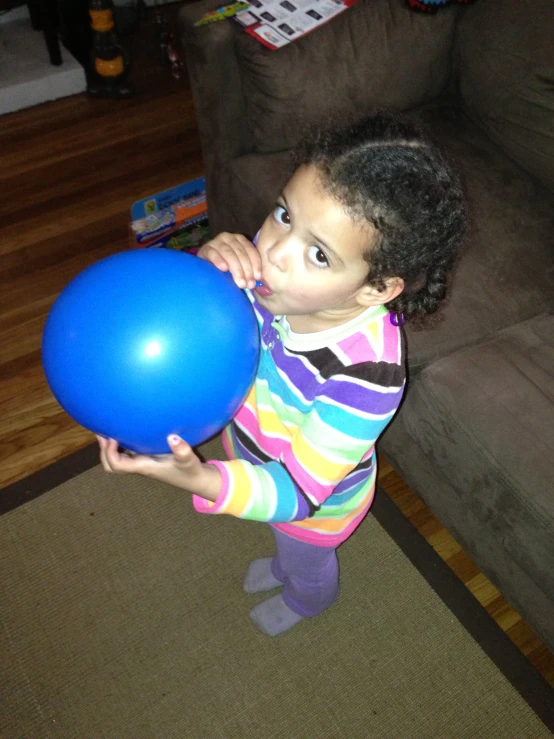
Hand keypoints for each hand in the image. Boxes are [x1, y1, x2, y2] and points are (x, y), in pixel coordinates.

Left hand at [97, 435, 220, 500]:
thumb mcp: (189, 460)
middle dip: (104, 451)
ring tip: (108, 427)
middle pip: (112, 466)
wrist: (196, 480)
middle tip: (102, 432)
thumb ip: (182, 450)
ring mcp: (143, 462)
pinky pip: (128, 452)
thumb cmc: (191, 471)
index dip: (109, 453)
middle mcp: (140, 465)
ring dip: (110, 446)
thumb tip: (172, 437)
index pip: (118, 465)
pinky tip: (126, 429)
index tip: (112, 437)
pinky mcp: (148, 458)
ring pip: (118, 459)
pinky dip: (122, 443)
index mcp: (144, 467)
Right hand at [197, 232, 261, 289]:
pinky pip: (213, 253)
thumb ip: (249, 271)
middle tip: (248, 285)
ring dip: (236, 269)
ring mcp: (216, 241)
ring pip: (229, 253)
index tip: (257, 278)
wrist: (205, 267)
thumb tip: (261, 284)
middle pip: (241, 253)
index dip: (255, 264)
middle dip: (247, 270)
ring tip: (240, 283)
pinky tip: (223, 268)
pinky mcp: (206, 248)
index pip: (251, 250)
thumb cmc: (226, 269)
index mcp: (240, 240)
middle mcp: (229, 237)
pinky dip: (218, 260)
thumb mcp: (239, 268)